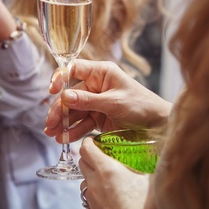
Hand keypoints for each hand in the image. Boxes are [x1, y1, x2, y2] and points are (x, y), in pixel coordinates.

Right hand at [44, 60, 171, 142]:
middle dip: (59, 110)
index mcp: (101, 73)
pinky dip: (73, 131)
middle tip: (50, 123)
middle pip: (70, 95)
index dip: (61, 77)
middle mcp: (96, 85)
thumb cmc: (142, 106)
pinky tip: (64, 139)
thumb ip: (89, 100)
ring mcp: (96, 102)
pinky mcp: (98, 117)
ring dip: (63, 123)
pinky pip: (82, 123)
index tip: (52, 90)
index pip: (74, 69)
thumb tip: (64, 96)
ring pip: (74, 111)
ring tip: (53, 134)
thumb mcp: (114, 102)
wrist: (158, 125)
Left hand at [79, 138, 167, 208]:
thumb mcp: (153, 180)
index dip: (90, 141)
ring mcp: (92, 199)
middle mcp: (94, 183)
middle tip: (102, 154)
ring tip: (106, 176)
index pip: (86, 148)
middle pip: (81, 162)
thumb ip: (151, 164)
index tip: (96, 140)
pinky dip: (93, 191)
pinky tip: (108, 194)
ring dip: (90, 175)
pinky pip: (88, 196)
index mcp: (106, 170)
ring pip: (83, 180)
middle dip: (89, 155)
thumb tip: (160, 151)